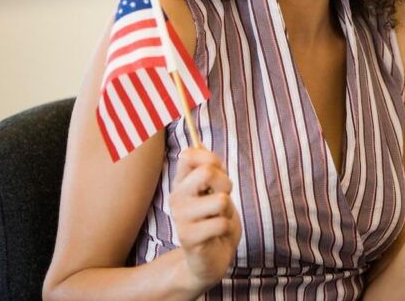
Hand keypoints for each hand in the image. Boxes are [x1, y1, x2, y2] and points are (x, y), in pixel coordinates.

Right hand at [170, 147, 241, 292]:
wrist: (211, 258)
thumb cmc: (216, 221)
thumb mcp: (216, 190)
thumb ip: (210, 168)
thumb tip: (199, 145)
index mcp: (181, 183)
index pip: (190, 155)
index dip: (212, 159)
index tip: (218, 174)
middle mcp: (176, 198)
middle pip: (208, 172)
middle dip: (226, 184)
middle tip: (222, 200)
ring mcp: (180, 218)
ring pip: (220, 200)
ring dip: (227, 211)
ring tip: (219, 220)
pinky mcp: (188, 238)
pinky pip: (221, 223)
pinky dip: (227, 228)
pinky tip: (217, 235)